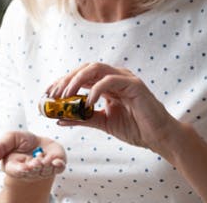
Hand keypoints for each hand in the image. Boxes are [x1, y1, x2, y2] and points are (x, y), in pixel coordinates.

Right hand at [0, 130, 65, 181]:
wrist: (38, 144)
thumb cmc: (22, 143)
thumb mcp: (9, 140)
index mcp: (16, 166)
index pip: (17, 171)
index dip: (21, 170)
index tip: (24, 168)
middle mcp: (30, 170)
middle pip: (32, 172)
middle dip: (35, 167)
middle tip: (36, 162)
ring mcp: (44, 169)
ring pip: (45, 171)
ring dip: (46, 167)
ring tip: (45, 160)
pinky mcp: (56, 164)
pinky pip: (58, 168)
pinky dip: (58, 165)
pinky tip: (57, 162)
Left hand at [46, 62, 182, 153]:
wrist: (158, 138)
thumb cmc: (134, 128)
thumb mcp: (102, 123)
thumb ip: (82, 119)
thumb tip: (59, 119)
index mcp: (107, 84)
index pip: (81, 76)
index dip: (63, 82)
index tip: (48, 93)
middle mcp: (115, 77)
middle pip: (85, 68)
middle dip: (67, 79)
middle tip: (54, 94)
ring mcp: (125, 78)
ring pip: (96, 69)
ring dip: (77, 80)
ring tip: (66, 95)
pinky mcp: (134, 85)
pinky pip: (111, 81)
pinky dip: (96, 90)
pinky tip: (88, 103)